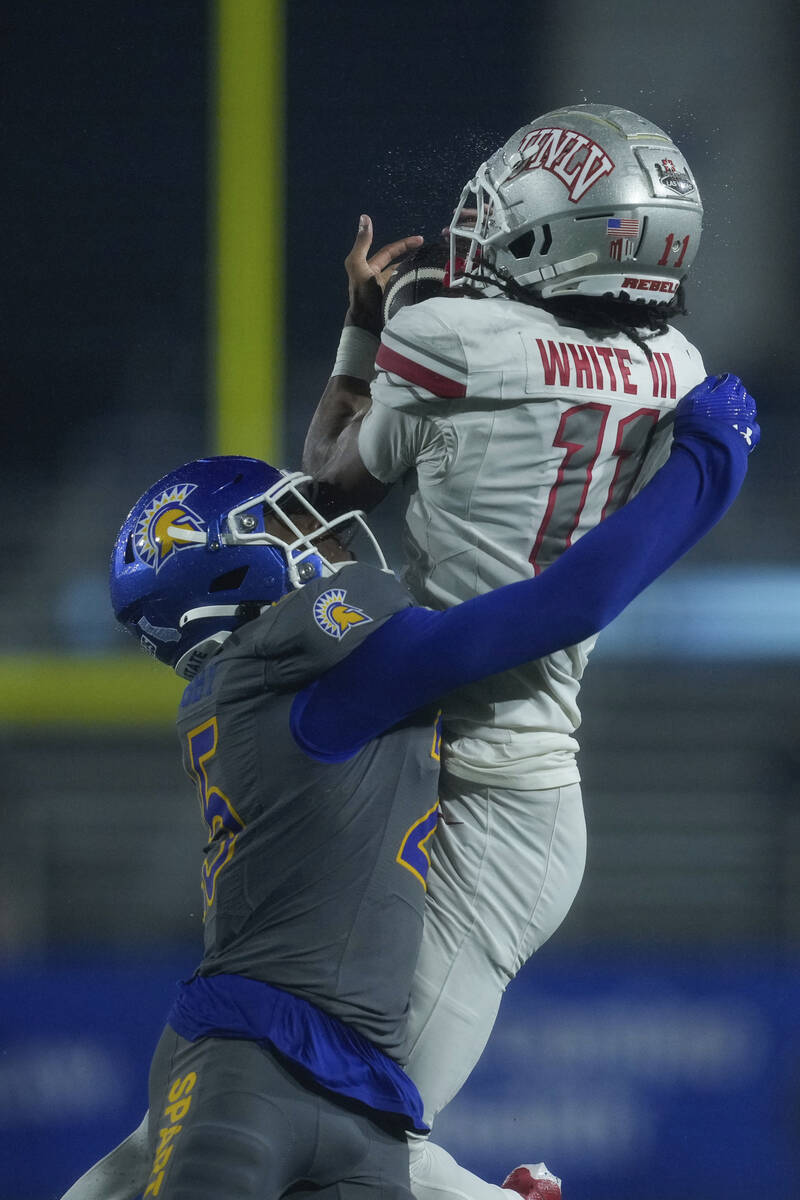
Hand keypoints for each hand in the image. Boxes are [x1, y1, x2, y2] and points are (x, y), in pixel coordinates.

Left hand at [344, 215, 422, 335]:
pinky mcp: (396, 302)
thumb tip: (365, 217)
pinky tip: (428, 284)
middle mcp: (380, 278)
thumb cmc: (361, 294)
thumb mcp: (357, 264)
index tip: (421, 240)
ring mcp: (389, 290)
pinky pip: (409, 291)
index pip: (389, 251)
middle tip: (431, 252)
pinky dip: (418, 286)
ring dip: (417, 272)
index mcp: (370, 267)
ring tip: (434, 267)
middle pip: (399, 264)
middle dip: (413, 256)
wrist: (366, 323)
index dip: (403, 244)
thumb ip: (362, 243)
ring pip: (405, 277)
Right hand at [674, 373, 759, 452]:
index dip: (725, 381)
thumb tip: (713, 379)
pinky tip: (741, 427)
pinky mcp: (750, 434)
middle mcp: (740, 402)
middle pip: (741, 392)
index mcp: (727, 392)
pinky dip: (748, 424)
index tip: (719, 384)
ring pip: (750, 407)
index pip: (731, 380)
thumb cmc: (695, 423)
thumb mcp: (690, 401)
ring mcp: (748, 418)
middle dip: (734, 393)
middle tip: (725, 398)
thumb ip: (703, 388)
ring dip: (743, 406)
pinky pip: (753, 425)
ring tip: (734, 412)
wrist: (706, 450)